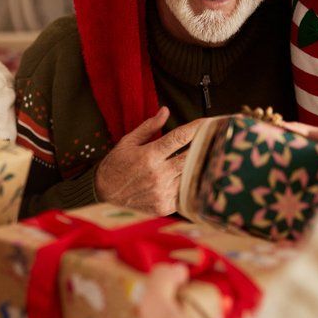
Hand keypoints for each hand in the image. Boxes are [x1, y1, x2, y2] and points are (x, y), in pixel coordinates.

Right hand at [93, 107, 208, 214]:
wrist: (103, 195)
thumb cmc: (115, 166)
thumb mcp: (127, 142)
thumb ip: (149, 127)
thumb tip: (165, 111)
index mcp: (149, 155)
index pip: (179, 138)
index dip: (196, 128)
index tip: (207, 123)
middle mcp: (158, 174)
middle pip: (191, 157)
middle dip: (204, 147)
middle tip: (214, 140)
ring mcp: (162, 191)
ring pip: (191, 176)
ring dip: (198, 166)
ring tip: (207, 158)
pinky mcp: (165, 206)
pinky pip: (185, 194)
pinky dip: (189, 184)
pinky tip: (191, 177)